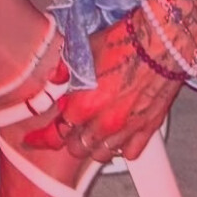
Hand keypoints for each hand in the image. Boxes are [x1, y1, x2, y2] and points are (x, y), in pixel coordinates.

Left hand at [22, 10, 178, 165]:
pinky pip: (130, 153)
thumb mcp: (85, 48)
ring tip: (94, 131)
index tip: (34, 140)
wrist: (161, 41)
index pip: (56, 134)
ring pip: (103, 155)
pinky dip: (121, 148)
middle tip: (71, 128)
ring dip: (95, 146)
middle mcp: (104, 124)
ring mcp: (127, 129)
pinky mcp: (148, 128)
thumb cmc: (125, 41)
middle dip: (71, 140)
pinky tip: (119, 134)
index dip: (42, 139)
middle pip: (78, 149)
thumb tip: (57, 79)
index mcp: (84, 105)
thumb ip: (67, 69)